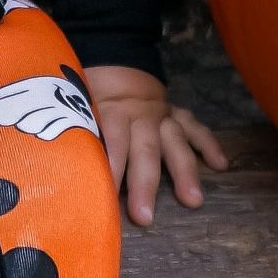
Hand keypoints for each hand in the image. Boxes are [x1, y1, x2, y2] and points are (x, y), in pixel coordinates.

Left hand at [85, 65, 228, 227]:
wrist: (113, 61)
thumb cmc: (89, 92)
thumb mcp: (75, 104)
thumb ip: (74, 129)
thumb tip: (57, 161)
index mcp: (110, 111)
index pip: (110, 140)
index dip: (110, 166)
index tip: (106, 197)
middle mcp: (139, 115)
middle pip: (142, 150)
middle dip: (143, 183)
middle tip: (143, 216)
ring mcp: (161, 114)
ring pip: (174, 142)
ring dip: (183, 170)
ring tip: (192, 199)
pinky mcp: (176, 113)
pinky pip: (195, 127)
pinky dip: (208, 144)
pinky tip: (220, 164)